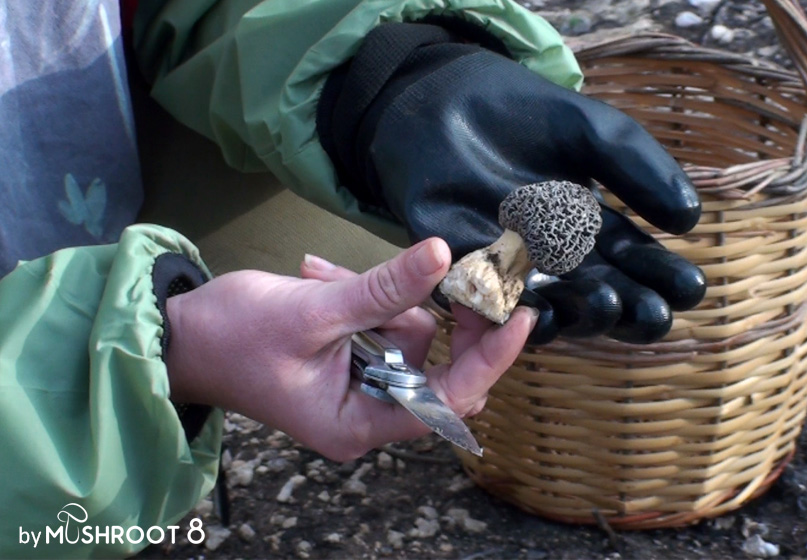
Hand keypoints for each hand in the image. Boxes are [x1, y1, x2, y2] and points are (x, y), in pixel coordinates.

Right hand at [165, 238, 535, 460]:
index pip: (448, 400)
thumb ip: (382, 288)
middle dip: (442, 319)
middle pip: (438, 370)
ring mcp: (359, 389)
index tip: (519, 316)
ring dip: (383, 300)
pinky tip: (318, 276)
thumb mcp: (314, 310)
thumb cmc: (231, 337)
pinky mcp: (349, 363)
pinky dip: (363, 299)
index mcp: (359, 424)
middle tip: (454, 272)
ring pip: (410, 340)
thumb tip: (442, 255)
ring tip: (326, 276)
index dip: (489, 358)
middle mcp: (367, 415)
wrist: (175, 336)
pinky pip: (380, 328)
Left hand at [339, 26, 705, 343]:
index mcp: (595, 231)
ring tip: (610, 302)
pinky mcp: (465, 268)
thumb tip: (690, 219)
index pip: (637, 265)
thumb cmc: (525, 116)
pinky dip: (511, 311)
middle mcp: (560, 261)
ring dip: (582, 314)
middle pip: (604, 297)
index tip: (690, 287)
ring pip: (555, 308)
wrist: (446, 100)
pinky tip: (539, 312)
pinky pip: (490, 301)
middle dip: (632, 310)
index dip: (664, 280)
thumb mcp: (592, 132)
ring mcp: (515, 269)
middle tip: (656, 314)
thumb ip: (637, 167)